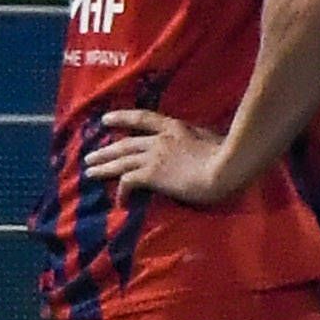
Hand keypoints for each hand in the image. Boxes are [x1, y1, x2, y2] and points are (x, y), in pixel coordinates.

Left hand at [85, 108, 238, 204]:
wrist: (227, 167)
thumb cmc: (230, 156)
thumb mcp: (212, 139)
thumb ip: (200, 139)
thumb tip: (203, 143)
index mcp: (176, 128)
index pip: (143, 118)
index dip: (122, 118)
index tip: (105, 119)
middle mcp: (160, 140)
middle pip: (125, 144)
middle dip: (106, 151)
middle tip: (90, 157)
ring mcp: (154, 156)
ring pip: (121, 162)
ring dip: (103, 168)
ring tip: (89, 173)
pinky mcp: (152, 174)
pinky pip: (128, 182)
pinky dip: (122, 192)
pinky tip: (120, 202)